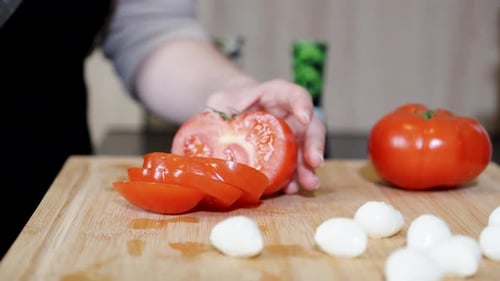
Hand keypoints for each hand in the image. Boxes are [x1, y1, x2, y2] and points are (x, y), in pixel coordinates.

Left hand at [206, 79, 325, 193]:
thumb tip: (210, 135)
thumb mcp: (220, 102)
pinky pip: (293, 166)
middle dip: (315, 145)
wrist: (228, 113)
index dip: (302, 105)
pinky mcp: (285, 155)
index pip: (294, 95)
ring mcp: (290, 136)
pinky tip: (290, 189)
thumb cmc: (228, 104)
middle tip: (314, 162)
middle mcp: (289, 115)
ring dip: (308, 168)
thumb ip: (217, 113)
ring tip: (309, 184)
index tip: (305, 118)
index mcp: (275, 95)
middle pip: (310, 126)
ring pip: (306, 150)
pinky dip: (293, 179)